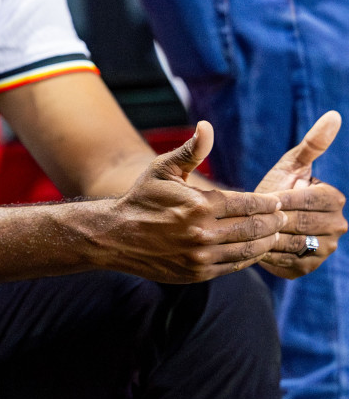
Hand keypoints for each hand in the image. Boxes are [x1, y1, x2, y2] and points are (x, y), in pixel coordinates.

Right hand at [102, 122, 285, 282]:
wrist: (115, 236)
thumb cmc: (142, 198)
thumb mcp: (163, 169)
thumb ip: (191, 151)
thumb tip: (207, 126)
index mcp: (199, 204)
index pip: (248, 204)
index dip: (266, 203)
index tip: (275, 202)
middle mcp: (203, 232)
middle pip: (254, 228)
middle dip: (273, 222)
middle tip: (282, 218)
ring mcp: (201, 255)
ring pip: (249, 249)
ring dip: (267, 241)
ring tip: (273, 233)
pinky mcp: (198, 273)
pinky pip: (235, 265)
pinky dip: (250, 257)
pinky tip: (254, 249)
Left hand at [256, 111, 345, 278]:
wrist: (260, 219)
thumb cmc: (276, 187)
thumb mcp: (290, 165)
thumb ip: (312, 144)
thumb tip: (334, 115)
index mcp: (334, 199)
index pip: (305, 200)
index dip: (280, 198)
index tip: (262, 196)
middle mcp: (338, 227)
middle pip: (299, 223)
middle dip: (273, 217)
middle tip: (252, 213)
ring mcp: (326, 250)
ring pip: (292, 243)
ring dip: (269, 235)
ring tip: (252, 226)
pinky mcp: (307, 268)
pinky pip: (284, 261)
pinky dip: (267, 252)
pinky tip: (255, 242)